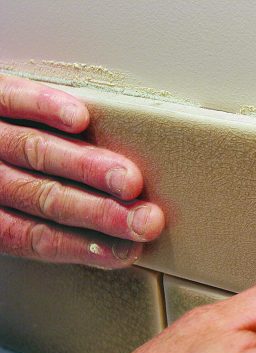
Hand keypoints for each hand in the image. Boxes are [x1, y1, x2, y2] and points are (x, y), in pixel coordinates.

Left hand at [0, 75, 163, 267]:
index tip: (126, 252)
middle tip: (143, 220)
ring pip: (35, 153)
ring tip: (128, 180)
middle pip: (44, 199)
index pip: (32, 237)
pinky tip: (80, 119)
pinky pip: (11, 99)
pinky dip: (45, 107)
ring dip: (87, 168)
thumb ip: (10, 226)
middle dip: (101, 213)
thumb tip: (71, 245)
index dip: (82, 248)